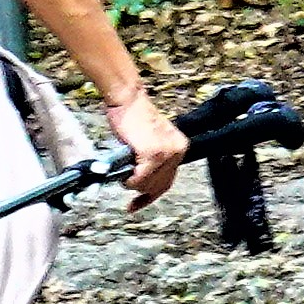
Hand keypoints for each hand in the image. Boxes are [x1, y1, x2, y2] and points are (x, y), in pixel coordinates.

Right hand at [107, 87, 188, 207]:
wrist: (128, 99)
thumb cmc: (134, 115)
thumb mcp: (152, 139)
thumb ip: (154, 158)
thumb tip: (145, 179)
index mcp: (180, 147)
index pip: (168, 180)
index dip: (152, 194)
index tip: (138, 203)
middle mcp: (177, 150)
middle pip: (160, 186)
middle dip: (141, 189)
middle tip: (127, 182)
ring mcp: (165, 153)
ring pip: (149, 185)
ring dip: (133, 184)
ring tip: (124, 173)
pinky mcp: (152, 154)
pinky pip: (139, 179)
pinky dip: (129, 180)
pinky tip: (124, 175)